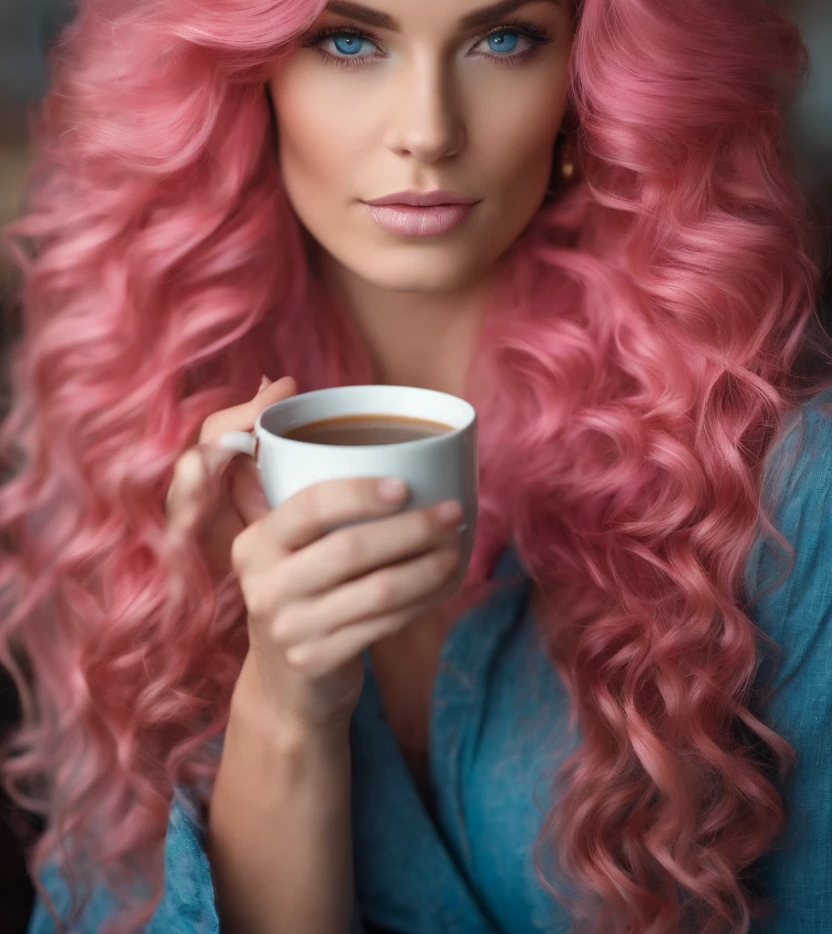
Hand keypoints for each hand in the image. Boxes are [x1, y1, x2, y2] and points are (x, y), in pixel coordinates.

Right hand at [164, 376, 465, 733]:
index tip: (407, 484)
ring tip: (458, 546)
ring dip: (429, 566)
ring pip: (377, 591)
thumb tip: (278, 381)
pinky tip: (445, 583)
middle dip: (412, 529)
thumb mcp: (275, 532)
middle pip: (350, 551)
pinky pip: (385, 625)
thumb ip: (276, 467)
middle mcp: (262, 584)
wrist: (286, 684)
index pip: (308, 508)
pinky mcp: (318, 663)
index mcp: (253, 541)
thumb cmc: (296, 585)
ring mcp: (288, 629)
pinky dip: (424, 601)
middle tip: (453, 512)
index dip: (359, 493)